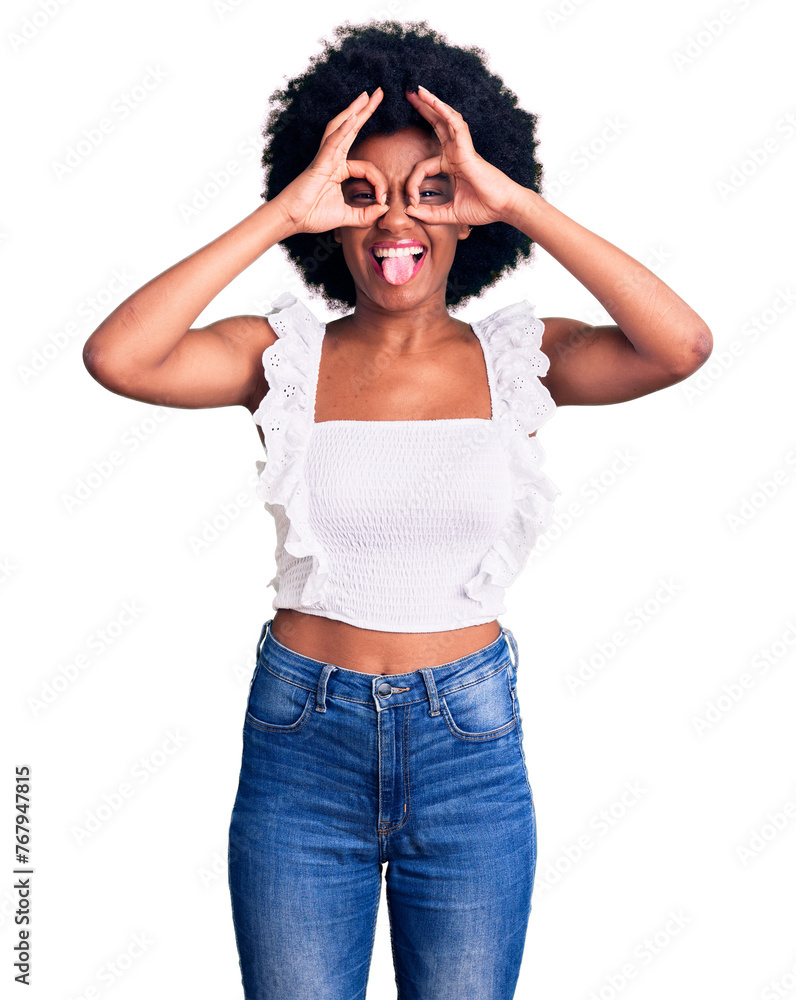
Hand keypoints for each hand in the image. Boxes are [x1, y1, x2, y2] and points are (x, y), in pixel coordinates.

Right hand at [272, 90, 388, 233]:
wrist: (291, 219)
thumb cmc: (312, 215)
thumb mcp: (347, 217)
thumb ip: (366, 214)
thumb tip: (385, 209)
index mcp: (338, 170)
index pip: (367, 168)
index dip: (379, 182)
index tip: (382, 199)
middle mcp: (332, 159)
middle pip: (351, 130)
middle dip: (365, 112)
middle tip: (378, 93)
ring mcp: (325, 159)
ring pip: (341, 128)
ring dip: (354, 110)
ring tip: (366, 95)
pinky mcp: (319, 163)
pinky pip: (333, 143)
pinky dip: (343, 130)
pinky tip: (353, 117)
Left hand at [404, 86, 524, 226]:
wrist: (503, 208)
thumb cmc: (483, 208)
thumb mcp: (449, 214)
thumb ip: (430, 214)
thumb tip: (409, 210)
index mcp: (451, 167)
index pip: (423, 167)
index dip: (412, 184)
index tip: (411, 202)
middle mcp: (456, 154)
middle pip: (436, 127)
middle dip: (423, 111)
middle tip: (410, 96)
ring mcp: (462, 149)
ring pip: (445, 120)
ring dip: (432, 104)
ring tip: (418, 90)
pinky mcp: (468, 149)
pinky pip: (455, 125)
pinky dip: (444, 112)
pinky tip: (434, 101)